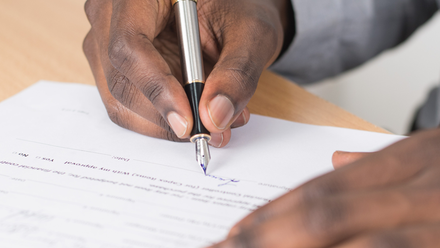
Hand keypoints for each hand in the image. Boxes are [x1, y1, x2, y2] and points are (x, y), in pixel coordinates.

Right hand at [83, 0, 291, 146]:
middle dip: (165, 116)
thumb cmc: (234, 13)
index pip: (130, 45)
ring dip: (165, 123)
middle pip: (121, 81)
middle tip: (211, 130)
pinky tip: (194, 114)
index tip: (187, 121)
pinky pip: (127, 106)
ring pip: (120, 101)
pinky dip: (161, 120)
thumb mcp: (249, 34)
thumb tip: (215, 117)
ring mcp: (107, 44)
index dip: (156, 88)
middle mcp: (111, 17)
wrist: (227, 15)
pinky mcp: (115, 68)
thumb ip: (237, 73)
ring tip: (212, 122)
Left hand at [211, 128, 439, 247]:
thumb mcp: (430, 158)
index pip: (319, 188)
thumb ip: (379, 163)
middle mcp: (409, 189)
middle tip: (220, 247)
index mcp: (401, 163)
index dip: (271, 214)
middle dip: (262, 236)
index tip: (233, 232)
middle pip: (319, 212)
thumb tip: (339, 160)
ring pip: (334, 228)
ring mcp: (427, 221)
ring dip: (283, 247)